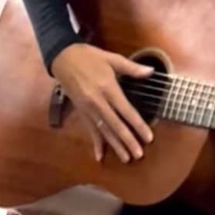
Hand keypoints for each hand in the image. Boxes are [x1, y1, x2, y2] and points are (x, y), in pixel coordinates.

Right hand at [50, 43, 153, 163]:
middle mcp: (98, 102)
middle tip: (138, 155)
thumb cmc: (89, 57)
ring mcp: (88, 108)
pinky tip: (99, 156)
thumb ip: (131, 68)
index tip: (148, 138)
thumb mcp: (111, 58)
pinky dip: (95, 143)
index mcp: (108, 88)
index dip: (137, 125)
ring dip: (115, 145)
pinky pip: (90, 129)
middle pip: (115, 125)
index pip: (126, 111)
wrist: (63, 57)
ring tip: (125, 158)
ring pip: (103, 130)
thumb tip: (151, 71)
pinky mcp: (81, 111)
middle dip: (127, 141)